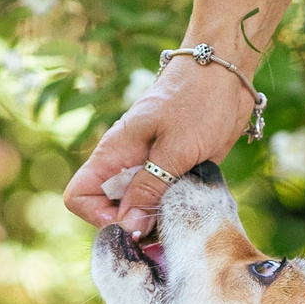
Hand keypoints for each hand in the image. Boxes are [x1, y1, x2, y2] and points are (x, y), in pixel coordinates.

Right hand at [63, 55, 256, 237]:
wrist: (225, 75)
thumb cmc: (197, 102)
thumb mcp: (174, 149)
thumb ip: (149, 188)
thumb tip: (127, 226)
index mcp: (114, 154)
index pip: (79, 196)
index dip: (98, 216)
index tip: (132, 222)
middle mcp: (126, 165)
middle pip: (110, 210)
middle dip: (132, 226)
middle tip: (164, 228)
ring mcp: (149, 169)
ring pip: (139, 210)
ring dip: (157, 222)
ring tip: (182, 220)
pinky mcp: (174, 172)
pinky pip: (164, 202)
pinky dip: (174, 211)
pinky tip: (194, 209)